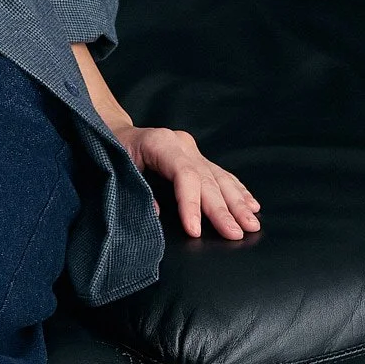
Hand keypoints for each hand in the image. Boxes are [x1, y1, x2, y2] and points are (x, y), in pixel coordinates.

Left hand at [115, 125, 261, 239]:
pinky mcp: (196, 156)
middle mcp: (181, 144)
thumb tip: (157, 215)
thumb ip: (136, 191)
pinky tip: (252, 204)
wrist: (114, 130)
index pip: (184, 174)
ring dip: (238, 202)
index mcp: (160, 143)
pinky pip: (221, 174)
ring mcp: (191, 149)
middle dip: (223, 209)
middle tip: (237, 234)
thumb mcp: (115, 167)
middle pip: (206, 179)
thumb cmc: (112, 150)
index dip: (192, 204)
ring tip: (252, 223)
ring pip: (219, 177)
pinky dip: (237, 190)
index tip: (195, 231)